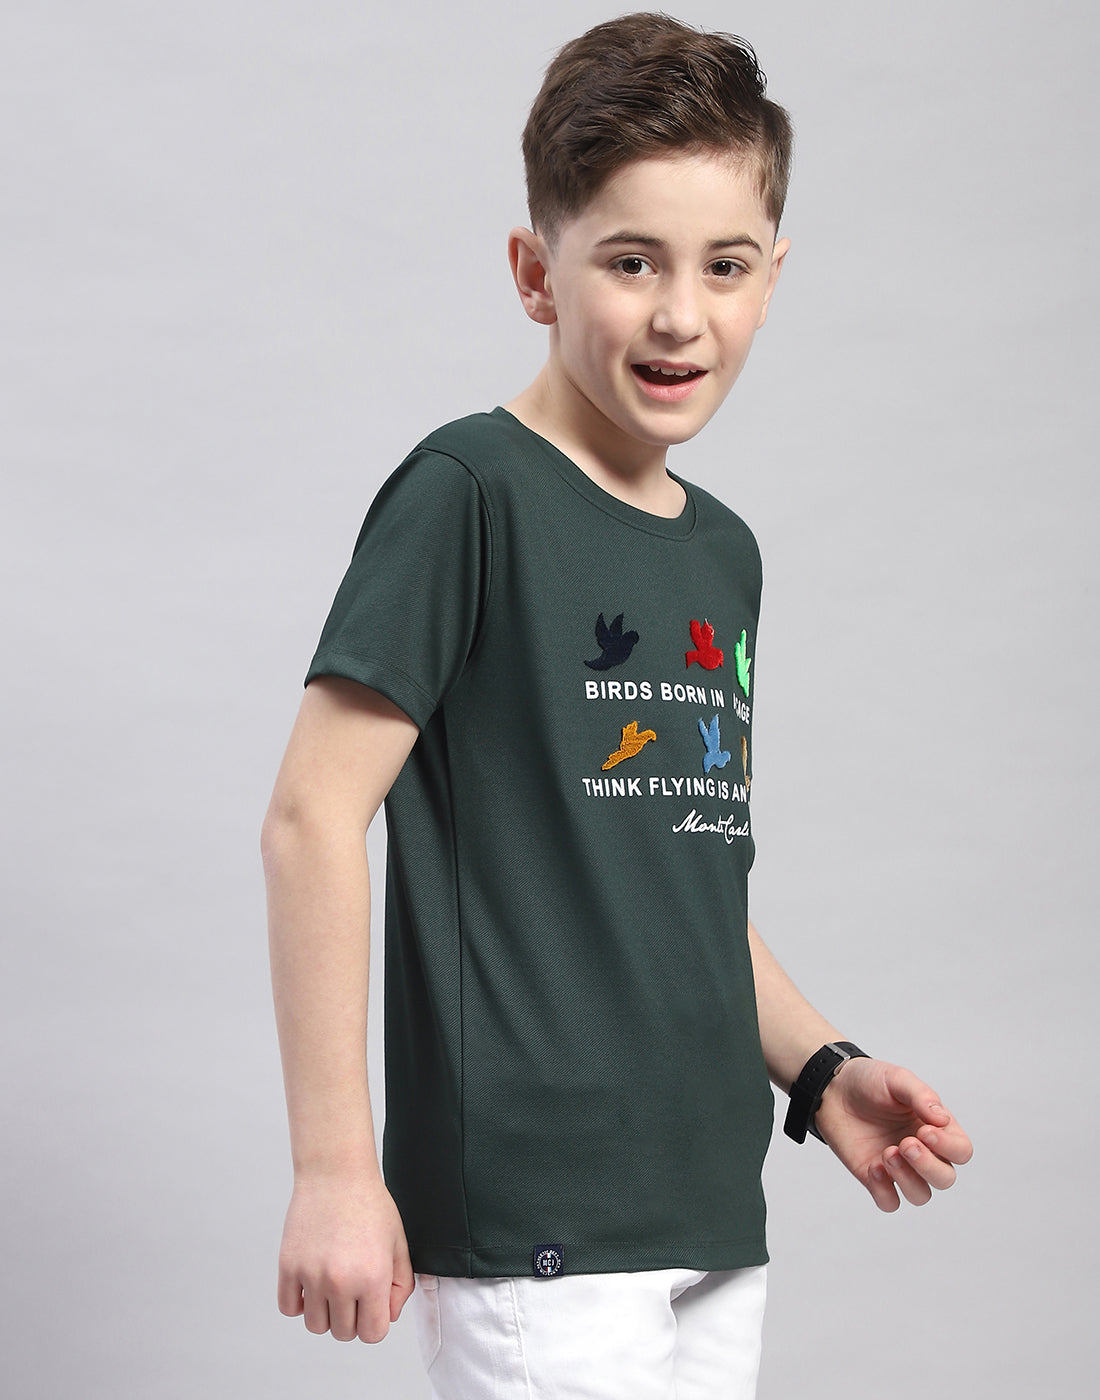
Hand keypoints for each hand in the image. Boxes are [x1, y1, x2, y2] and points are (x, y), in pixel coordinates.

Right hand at [277, 1170, 413, 1341]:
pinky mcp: (288, 1266)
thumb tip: (387, 1316)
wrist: (336, 1173)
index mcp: (372, 1277)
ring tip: (332, 1284)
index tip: (372, 1302)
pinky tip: (312, 1280)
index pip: (372, 1334)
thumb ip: (400, 1285)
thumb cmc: (370, 1204)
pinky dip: (299, 1301)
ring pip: (316, 1326)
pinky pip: (289, 1308)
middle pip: (343, 1333)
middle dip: (351, 1316)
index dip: (374, 1321)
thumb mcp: (399, 1243)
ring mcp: (311, 1275)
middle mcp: (340, 1282)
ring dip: (325, 1312)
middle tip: (352, 1288)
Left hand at [813, 1058, 972, 1211]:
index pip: (961, 1151)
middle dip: (928, 1166)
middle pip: (945, 1178)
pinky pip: (889, 1202)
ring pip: (920, 1195)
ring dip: (908, 1179)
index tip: (924, 1130)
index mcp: (936, 1128)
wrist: (834, 1089)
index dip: (948, 1147)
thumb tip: (942, 1120)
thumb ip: (922, 1096)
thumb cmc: (870, 1082)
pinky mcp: (876, 1178)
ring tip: (888, 1153)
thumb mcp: (897, 1079)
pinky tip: (873, 1168)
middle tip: (905, 1144)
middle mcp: (923, 1152)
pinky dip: (884, 1191)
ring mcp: (900, 1168)